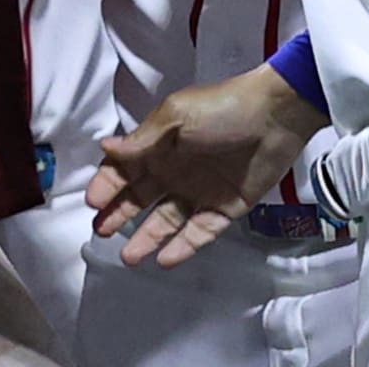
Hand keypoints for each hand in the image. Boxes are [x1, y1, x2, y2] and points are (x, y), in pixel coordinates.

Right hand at [89, 63, 323, 267]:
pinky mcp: (225, 209)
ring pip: (166, 221)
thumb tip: (106, 148)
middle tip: (101, 232)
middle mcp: (175, 171)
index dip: (107, 184)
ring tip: (129, 257)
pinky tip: (165, 259)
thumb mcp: (176, 116)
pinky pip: (200, 232)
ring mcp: (200, 192)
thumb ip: (142, 139)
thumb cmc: (221, 109)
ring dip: (147, 238)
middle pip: (140, 198)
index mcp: (159, 145)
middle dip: (118, 215)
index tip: (93, 202)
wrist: (275, 117)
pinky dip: (183, 246)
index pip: (125, 168)